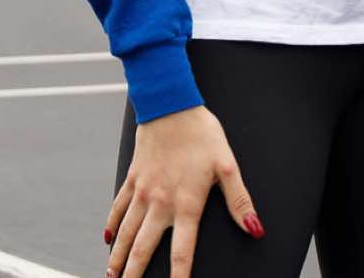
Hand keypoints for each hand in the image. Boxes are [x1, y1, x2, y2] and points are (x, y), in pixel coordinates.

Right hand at [107, 105, 261, 277]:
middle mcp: (160, 203)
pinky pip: (119, 206)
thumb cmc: (202, 133)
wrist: (170, 103)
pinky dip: (112, 224)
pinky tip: (107, 239)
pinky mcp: (133, 177)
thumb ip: (240, 201)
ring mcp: (143, 191)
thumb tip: (255, 229)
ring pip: (126, 232)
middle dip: (134, 273)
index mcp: (186, 204)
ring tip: (112, 276)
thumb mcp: (227, 166)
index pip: (182, 252)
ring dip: (118, 257)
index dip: (179, 277)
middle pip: (143, 248)